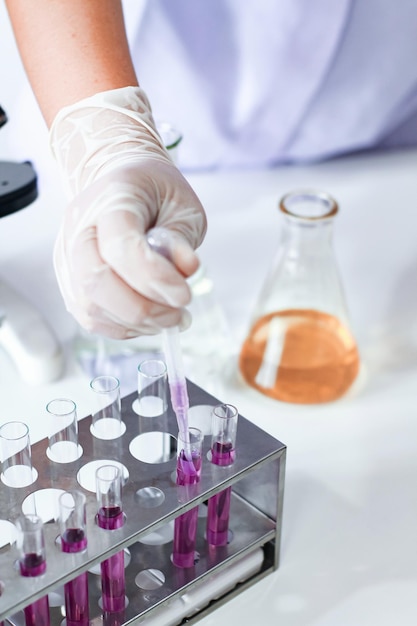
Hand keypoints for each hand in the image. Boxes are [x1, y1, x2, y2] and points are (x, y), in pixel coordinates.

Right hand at [50, 87, 206, 337]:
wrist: (117, 180)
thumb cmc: (152, 191)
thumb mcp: (182, 204)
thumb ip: (182, 238)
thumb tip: (185, 270)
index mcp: (111, 199)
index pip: (121, 246)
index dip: (154, 278)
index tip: (184, 295)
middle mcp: (79, 228)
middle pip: (95, 282)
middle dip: (143, 309)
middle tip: (178, 314)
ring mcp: (68, 257)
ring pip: (90, 306)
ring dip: (135, 323)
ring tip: (169, 317)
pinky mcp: (69, 281)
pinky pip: (90, 317)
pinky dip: (123, 327)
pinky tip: (149, 319)